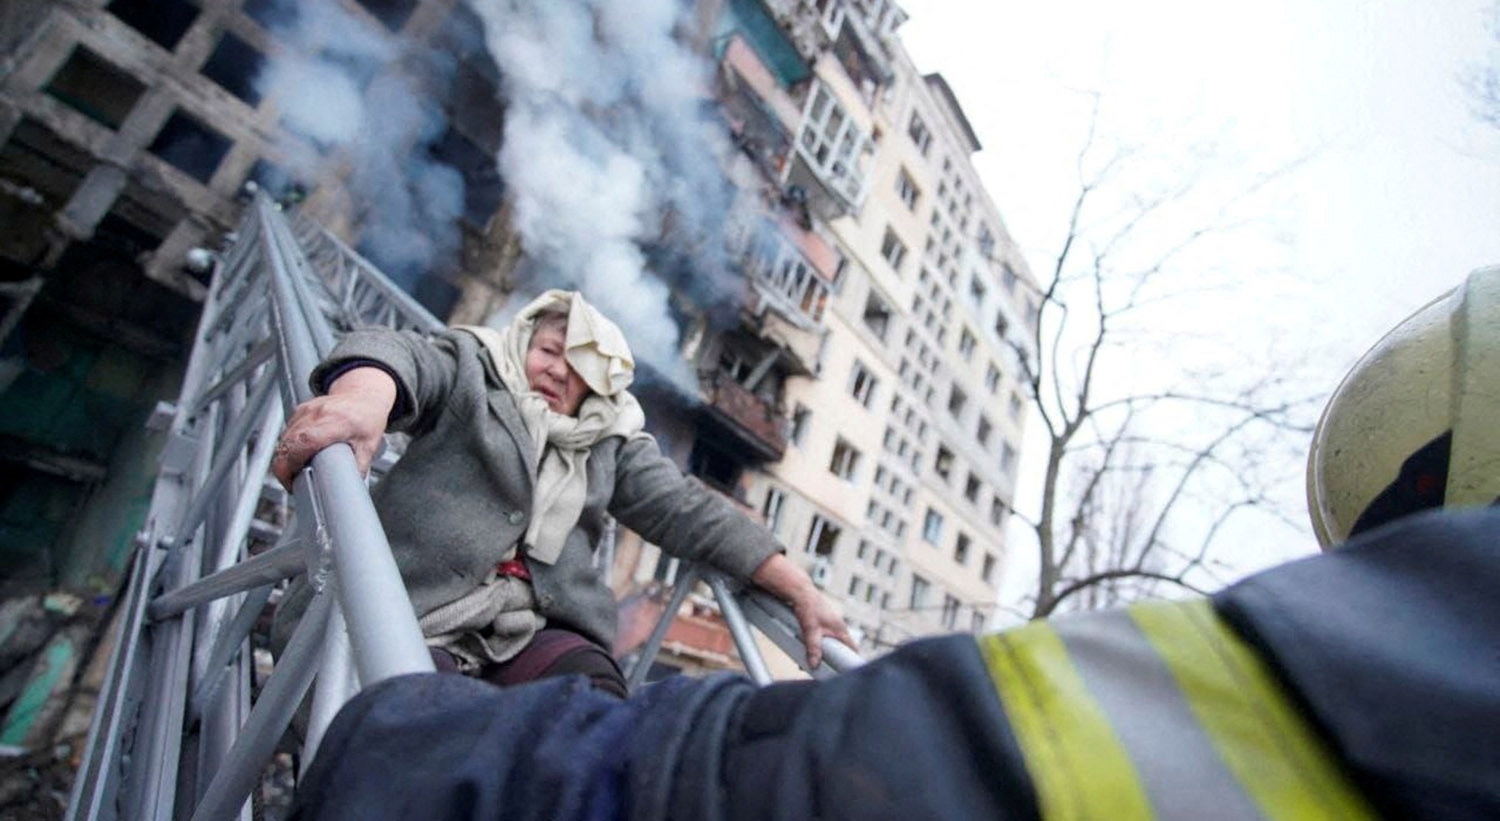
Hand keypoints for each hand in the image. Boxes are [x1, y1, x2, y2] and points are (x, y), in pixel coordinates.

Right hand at [271, 367, 396, 490]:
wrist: (364, 394)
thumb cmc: (368, 417)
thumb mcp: (369, 445)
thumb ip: (359, 468)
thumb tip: (351, 489)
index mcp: (336, 421)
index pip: (304, 442)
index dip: (292, 464)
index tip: (292, 481)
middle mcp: (317, 413)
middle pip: (287, 443)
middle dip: (284, 467)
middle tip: (293, 482)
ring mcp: (306, 410)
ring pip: (283, 439)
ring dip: (285, 457)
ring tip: (298, 470)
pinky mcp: (300, 410)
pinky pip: (286, 432)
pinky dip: (289, 446)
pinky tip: (300, 454)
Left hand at [787, 586, 854, 668]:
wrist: (800, 593)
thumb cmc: (809, 607)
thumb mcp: (811, 630)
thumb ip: (813, 648)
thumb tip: (814, 664)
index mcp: (841, 630)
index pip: (852, 648)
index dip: (851, 660)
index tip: (848, 671)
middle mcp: (838, 629)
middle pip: (841, 649)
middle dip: (834, 660)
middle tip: (825, 669)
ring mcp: (831, 627)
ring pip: (831, 644)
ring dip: (824, 653)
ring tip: (812, 661)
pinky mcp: (823, 625)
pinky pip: (824, 639)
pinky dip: (818, 646)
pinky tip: (808, 649)